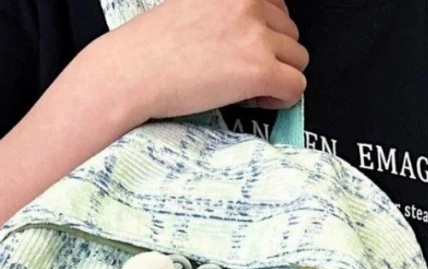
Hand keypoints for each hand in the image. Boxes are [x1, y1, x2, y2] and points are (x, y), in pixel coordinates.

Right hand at [88, 0, 307, 125]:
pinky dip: (280, 100)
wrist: (130, 72)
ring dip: (276, 78)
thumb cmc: (150, 47)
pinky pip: (295, 88)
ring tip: (243, 88)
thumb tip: (252, 35)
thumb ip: (226, 13)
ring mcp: (257, 36)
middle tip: (241, 74)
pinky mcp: (259, 70)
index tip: (247, 50)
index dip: (265, 34)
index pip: (277, 6)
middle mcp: (249, 2)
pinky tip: (253, 100)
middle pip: (291, 34)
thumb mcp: (192, 7)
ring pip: (297, 61)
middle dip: (271, 57)